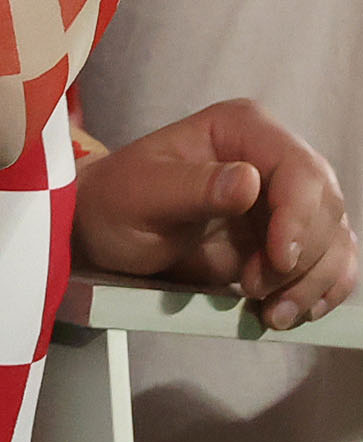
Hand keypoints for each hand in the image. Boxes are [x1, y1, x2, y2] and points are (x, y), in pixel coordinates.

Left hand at [74, 100, 356, 330]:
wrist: (107, 235)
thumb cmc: (115, 202)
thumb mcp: (141, 193)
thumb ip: (194, 186)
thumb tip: (249, 181)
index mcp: (242, 129)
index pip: (300, 170)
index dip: (300, 217)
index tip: (278, 258)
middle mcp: (274, 159)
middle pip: (326, 210)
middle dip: (301, 259)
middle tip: (255, 289)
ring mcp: (286, 201)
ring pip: (335, 242)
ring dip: (312, 284)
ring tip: (269, 312)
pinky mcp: (288, 240)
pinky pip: (329, 267)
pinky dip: (318, 293)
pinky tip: (288, 311)